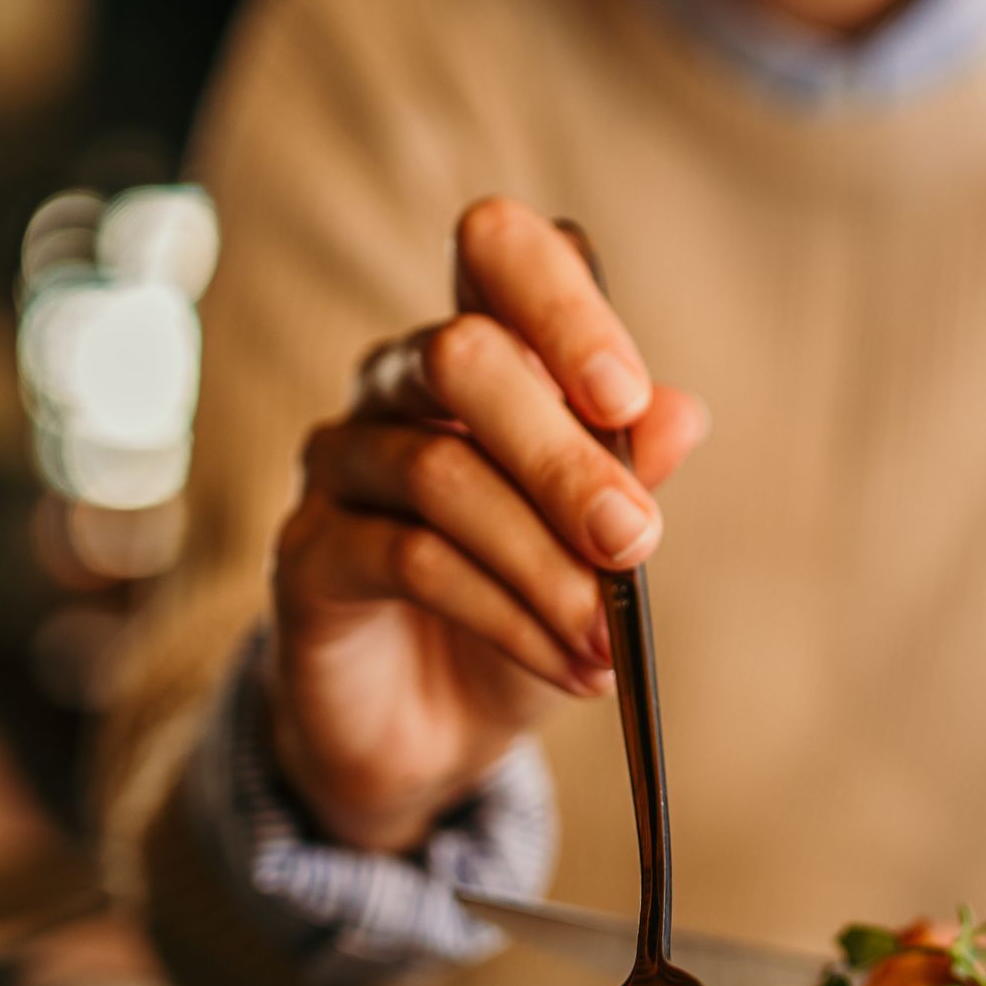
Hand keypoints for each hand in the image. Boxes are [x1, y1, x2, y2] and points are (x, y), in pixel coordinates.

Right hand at [268, 198, 708, 852]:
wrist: (428, 730)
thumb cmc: (519, 607)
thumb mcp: (593, 546)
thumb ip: (628, 473)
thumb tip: (680, 412)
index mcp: (480, 352)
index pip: (498, 255)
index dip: (562, 306)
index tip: (626, 399)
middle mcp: (396, 385)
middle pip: (461, 355)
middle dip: (561, 455)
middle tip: (634, 540)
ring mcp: (340, 462)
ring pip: (440, 471)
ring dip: (544, 562)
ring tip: (608, 637)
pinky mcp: (305, 551)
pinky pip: (407, 559)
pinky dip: (503, 615)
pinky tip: (565, 662)